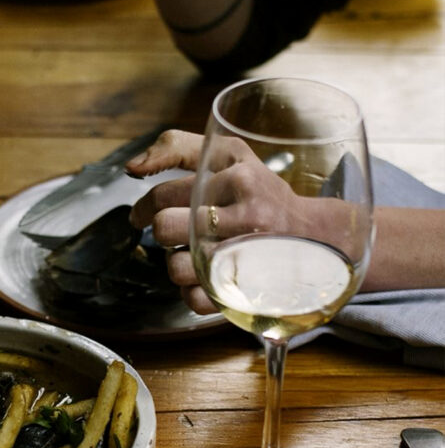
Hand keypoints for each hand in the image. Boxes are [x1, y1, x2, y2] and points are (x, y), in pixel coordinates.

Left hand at [126, 129, 305, 312]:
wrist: (315, 234)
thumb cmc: (260, 191)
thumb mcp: (228, 155)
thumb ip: (176, 147)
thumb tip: (132, 169)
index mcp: (238, 179)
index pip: (164, 195)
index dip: (144, 207)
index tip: (143, 214)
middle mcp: (247, 217)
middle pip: (166, 230)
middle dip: (165, 232)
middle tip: (176, 232)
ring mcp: (248, 258)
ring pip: (175, 267)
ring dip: (178, 262)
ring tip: (197, 252)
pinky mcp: (247, 292)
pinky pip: (193, 299)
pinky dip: (193, 290)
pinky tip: (207, 275)